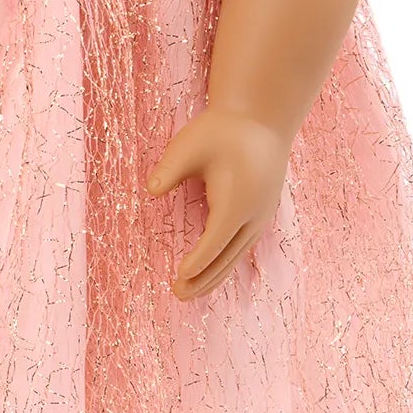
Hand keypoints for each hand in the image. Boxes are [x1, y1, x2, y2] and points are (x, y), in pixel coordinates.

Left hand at [145, 105, 290, 298]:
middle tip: (178, 294)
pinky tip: (211, 272)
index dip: (197, 261)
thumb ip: (170, 168)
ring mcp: (261, 217)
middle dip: (203, 279)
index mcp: (236, 202)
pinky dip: (226, 263)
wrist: (262, 118)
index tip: (180, 276)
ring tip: (190, 293)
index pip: (215, 242)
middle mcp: (253, 216)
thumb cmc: (222, 130)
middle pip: (227, 258)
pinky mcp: (261, 214)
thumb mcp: (190, 144)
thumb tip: (150, 190)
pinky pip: (242, 247)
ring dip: (215, 276)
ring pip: (237, 256)